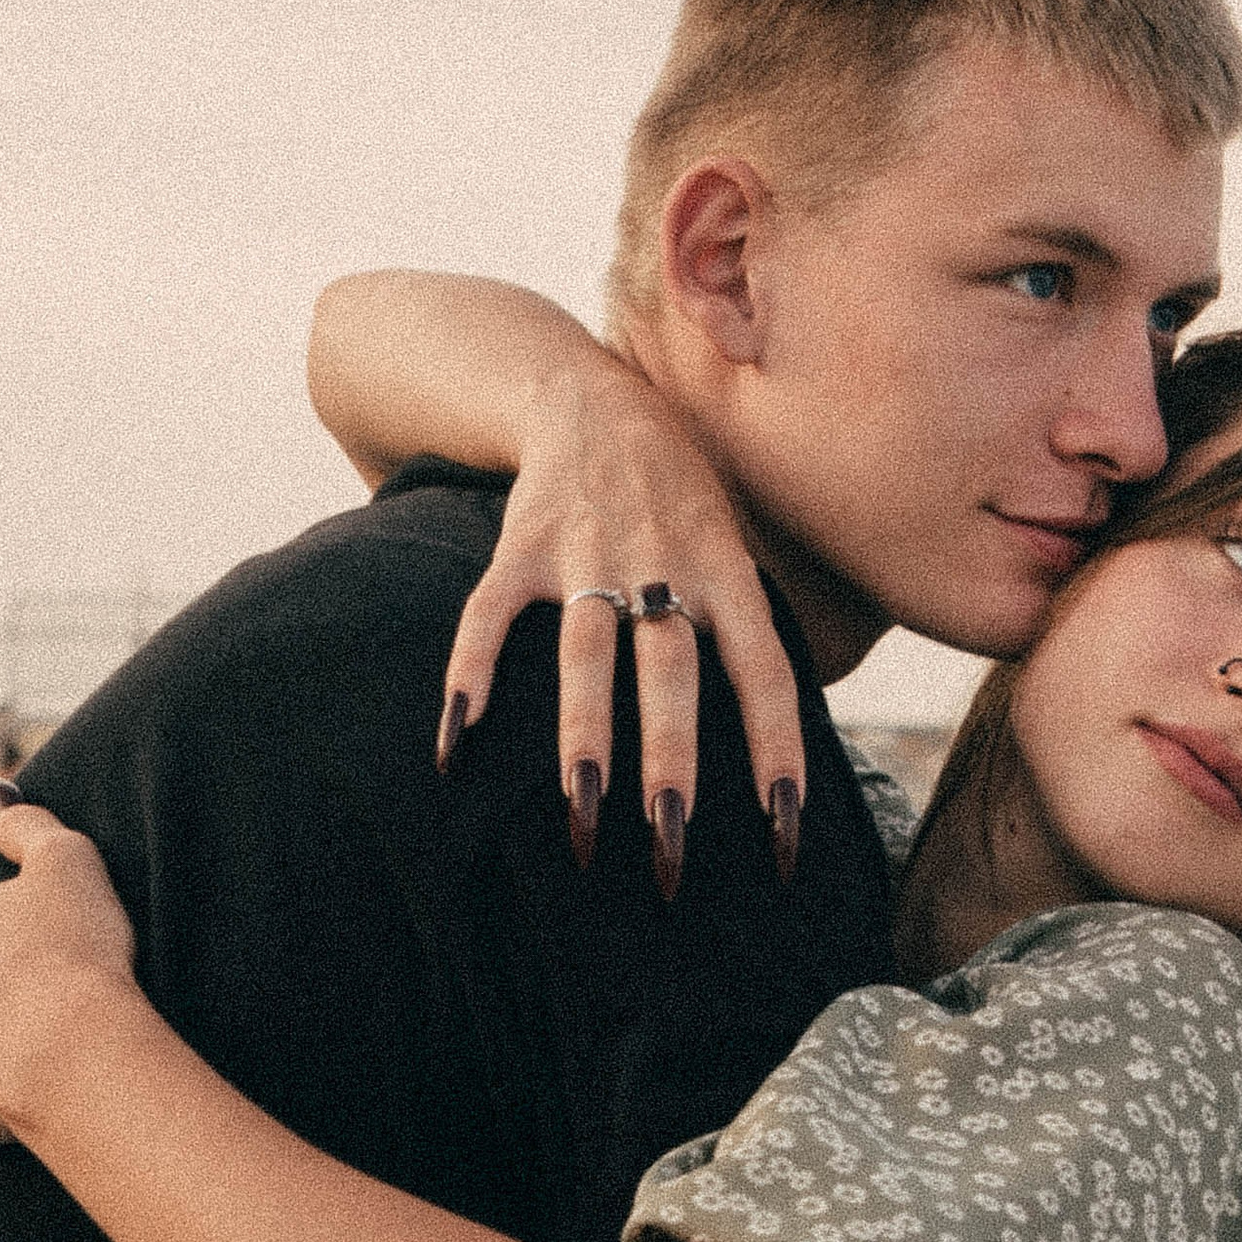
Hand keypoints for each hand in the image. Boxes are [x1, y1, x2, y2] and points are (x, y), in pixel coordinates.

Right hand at [438, 351, 805, 864]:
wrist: (594, 400)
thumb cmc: (680, 501)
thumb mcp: (734, 548)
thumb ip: (746, 629)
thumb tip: (785, 737)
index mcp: (727, 573)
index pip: (764, 671)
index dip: (778, 747)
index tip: (785, 827)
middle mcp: (661, 564)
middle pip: (670, 671)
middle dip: (671, 759)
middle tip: (671, 841)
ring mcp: (588, 555)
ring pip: (589, 655)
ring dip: (584, 736)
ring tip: (583, 811)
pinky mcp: (522, 546)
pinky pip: (490, 615)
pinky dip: (472, 673)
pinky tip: (457, 742)